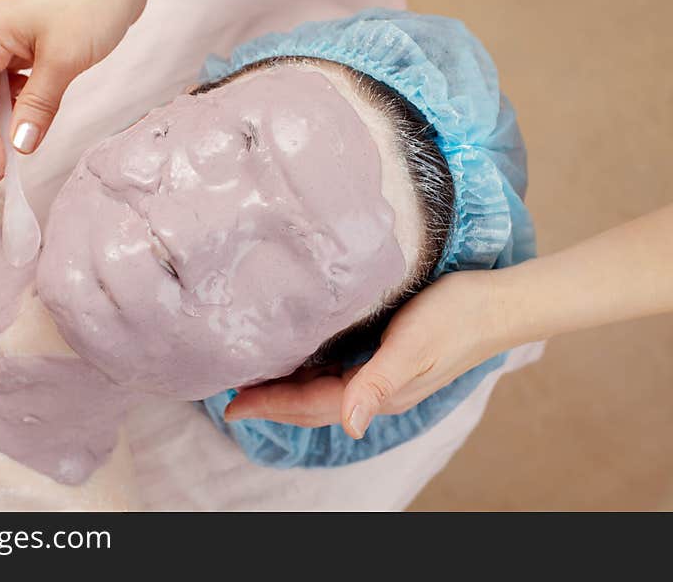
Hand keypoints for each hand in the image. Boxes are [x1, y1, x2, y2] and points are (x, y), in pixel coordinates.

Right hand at [0, 0, 149, 180]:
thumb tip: (20, 146)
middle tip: (2, 164)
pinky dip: (14, 106)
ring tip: (18, 147)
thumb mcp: (64, 61)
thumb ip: (38, 106)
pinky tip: (32, 120)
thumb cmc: (92, 3)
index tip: (0, 171)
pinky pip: (7, 82)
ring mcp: (4, 39)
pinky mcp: (24, 44)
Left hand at [225, 270, 514, 437]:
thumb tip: (349, 425)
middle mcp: (374, 389)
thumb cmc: (456, 317)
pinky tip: (296, 357)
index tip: (231, 406)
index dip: (269, 405)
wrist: (496, 302)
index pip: (309, 404)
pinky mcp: (385, 356)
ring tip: (253, 380)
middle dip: (271, 402)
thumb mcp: (414, 345)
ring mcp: (380, 375)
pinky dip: (309, 372)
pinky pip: (336, 372)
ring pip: (321, 390)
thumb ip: (379, 383)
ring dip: (286, 390)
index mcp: (377, 391)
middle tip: (231, 395)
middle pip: (310, 404)